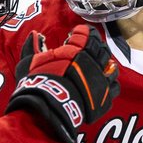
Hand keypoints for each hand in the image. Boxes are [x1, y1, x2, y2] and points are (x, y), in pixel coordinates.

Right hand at [7, 25, 119, 142]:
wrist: (50, 109)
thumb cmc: (37, 84)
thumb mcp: (28, 63)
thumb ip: (32, 46)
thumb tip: (34, 34)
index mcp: (77, 50)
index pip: (88, 34)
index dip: (83, 33)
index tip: (76, 36)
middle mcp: (93, 62)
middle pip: (103, 50)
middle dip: (96, 49)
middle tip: (87, 53)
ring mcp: (101, 80)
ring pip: (112, 69)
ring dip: (106, 67)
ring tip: (97, 70)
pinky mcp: (105, 98)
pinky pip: (114, 88)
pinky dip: (109, 86)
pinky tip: (101, 86)